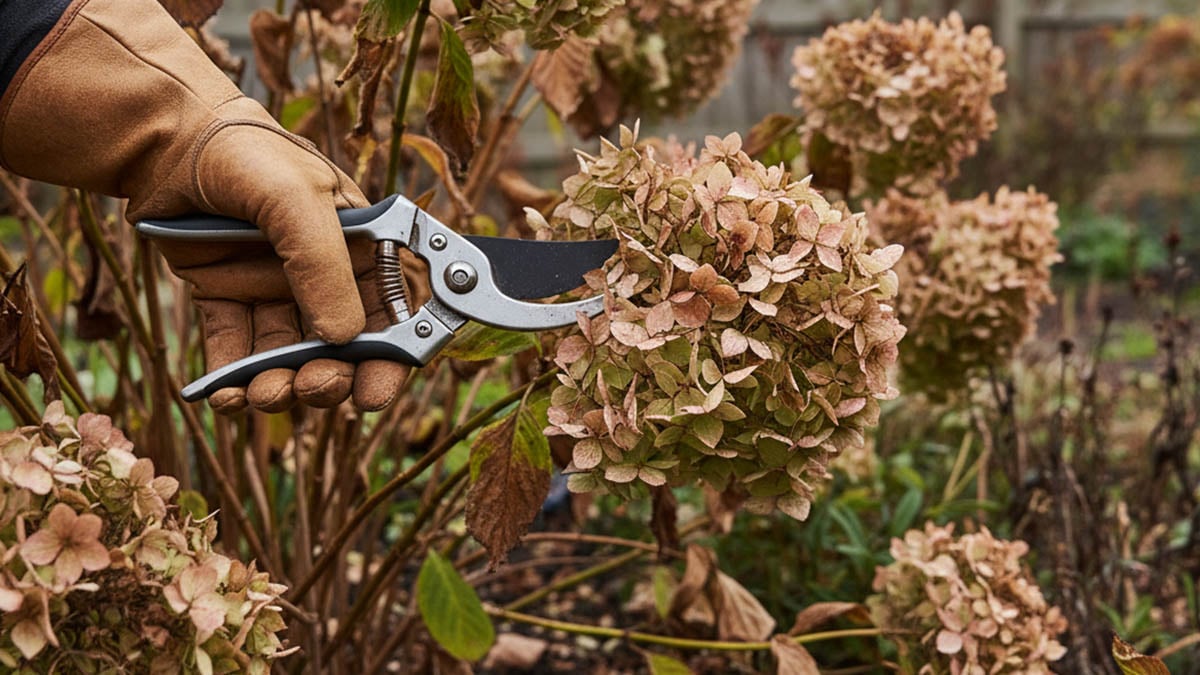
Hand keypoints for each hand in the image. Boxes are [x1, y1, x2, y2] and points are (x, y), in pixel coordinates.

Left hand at [150, 124, 407, 413]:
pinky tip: (229, 396)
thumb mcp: (299, 200)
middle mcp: (321, 275)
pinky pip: (235, 350)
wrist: (168, 140)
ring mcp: (272, 289)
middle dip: (329, 378)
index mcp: (359, 249)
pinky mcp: (225, 297)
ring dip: (280, 385)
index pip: (387, 315)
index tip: (373, 394)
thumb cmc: (249, 155)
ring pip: (285, 356)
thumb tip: (343, 339)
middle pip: (338, 348)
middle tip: (312, 388)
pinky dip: (233, 378)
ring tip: (262, 395)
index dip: (387, 359)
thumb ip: (324, 266)